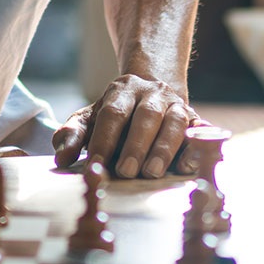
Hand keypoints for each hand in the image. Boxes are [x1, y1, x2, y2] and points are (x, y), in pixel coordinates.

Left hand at [52, 74, 199, 177]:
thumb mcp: (91, 118)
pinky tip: (186, 166)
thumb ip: (72, 135)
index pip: (112, 114)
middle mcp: (152, 92)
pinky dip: (195, 148)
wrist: (152, 92)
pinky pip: (201, 131)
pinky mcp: (196, 119)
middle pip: (145, 116)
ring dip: (163, 148)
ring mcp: (177, 104)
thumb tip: (62, 158)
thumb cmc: (116, 114)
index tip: (95, 164)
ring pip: (175, 122)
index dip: (104, 139)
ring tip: (151, 173)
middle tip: (125, 172)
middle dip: (135, 145)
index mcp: (122, 90)